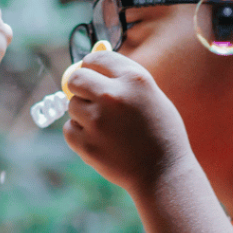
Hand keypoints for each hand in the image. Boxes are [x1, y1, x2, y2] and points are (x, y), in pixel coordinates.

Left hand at [63, 50, 193, 196]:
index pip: (97, 59)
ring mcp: (98, 121)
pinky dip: (79, 134)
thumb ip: (123, 77)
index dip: (90, 65)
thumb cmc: (160, 133)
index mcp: (134, 79)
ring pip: (72, 106)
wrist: (163, 173)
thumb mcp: (151, 96)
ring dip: (82, 113)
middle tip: (87, 96)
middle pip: (75, 79)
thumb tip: (91, 59)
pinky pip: (70, 129)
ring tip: (104, 126)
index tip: (90, 71)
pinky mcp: (87, 144)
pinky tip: (100, 141)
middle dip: (78, 86)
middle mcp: (113, 96)